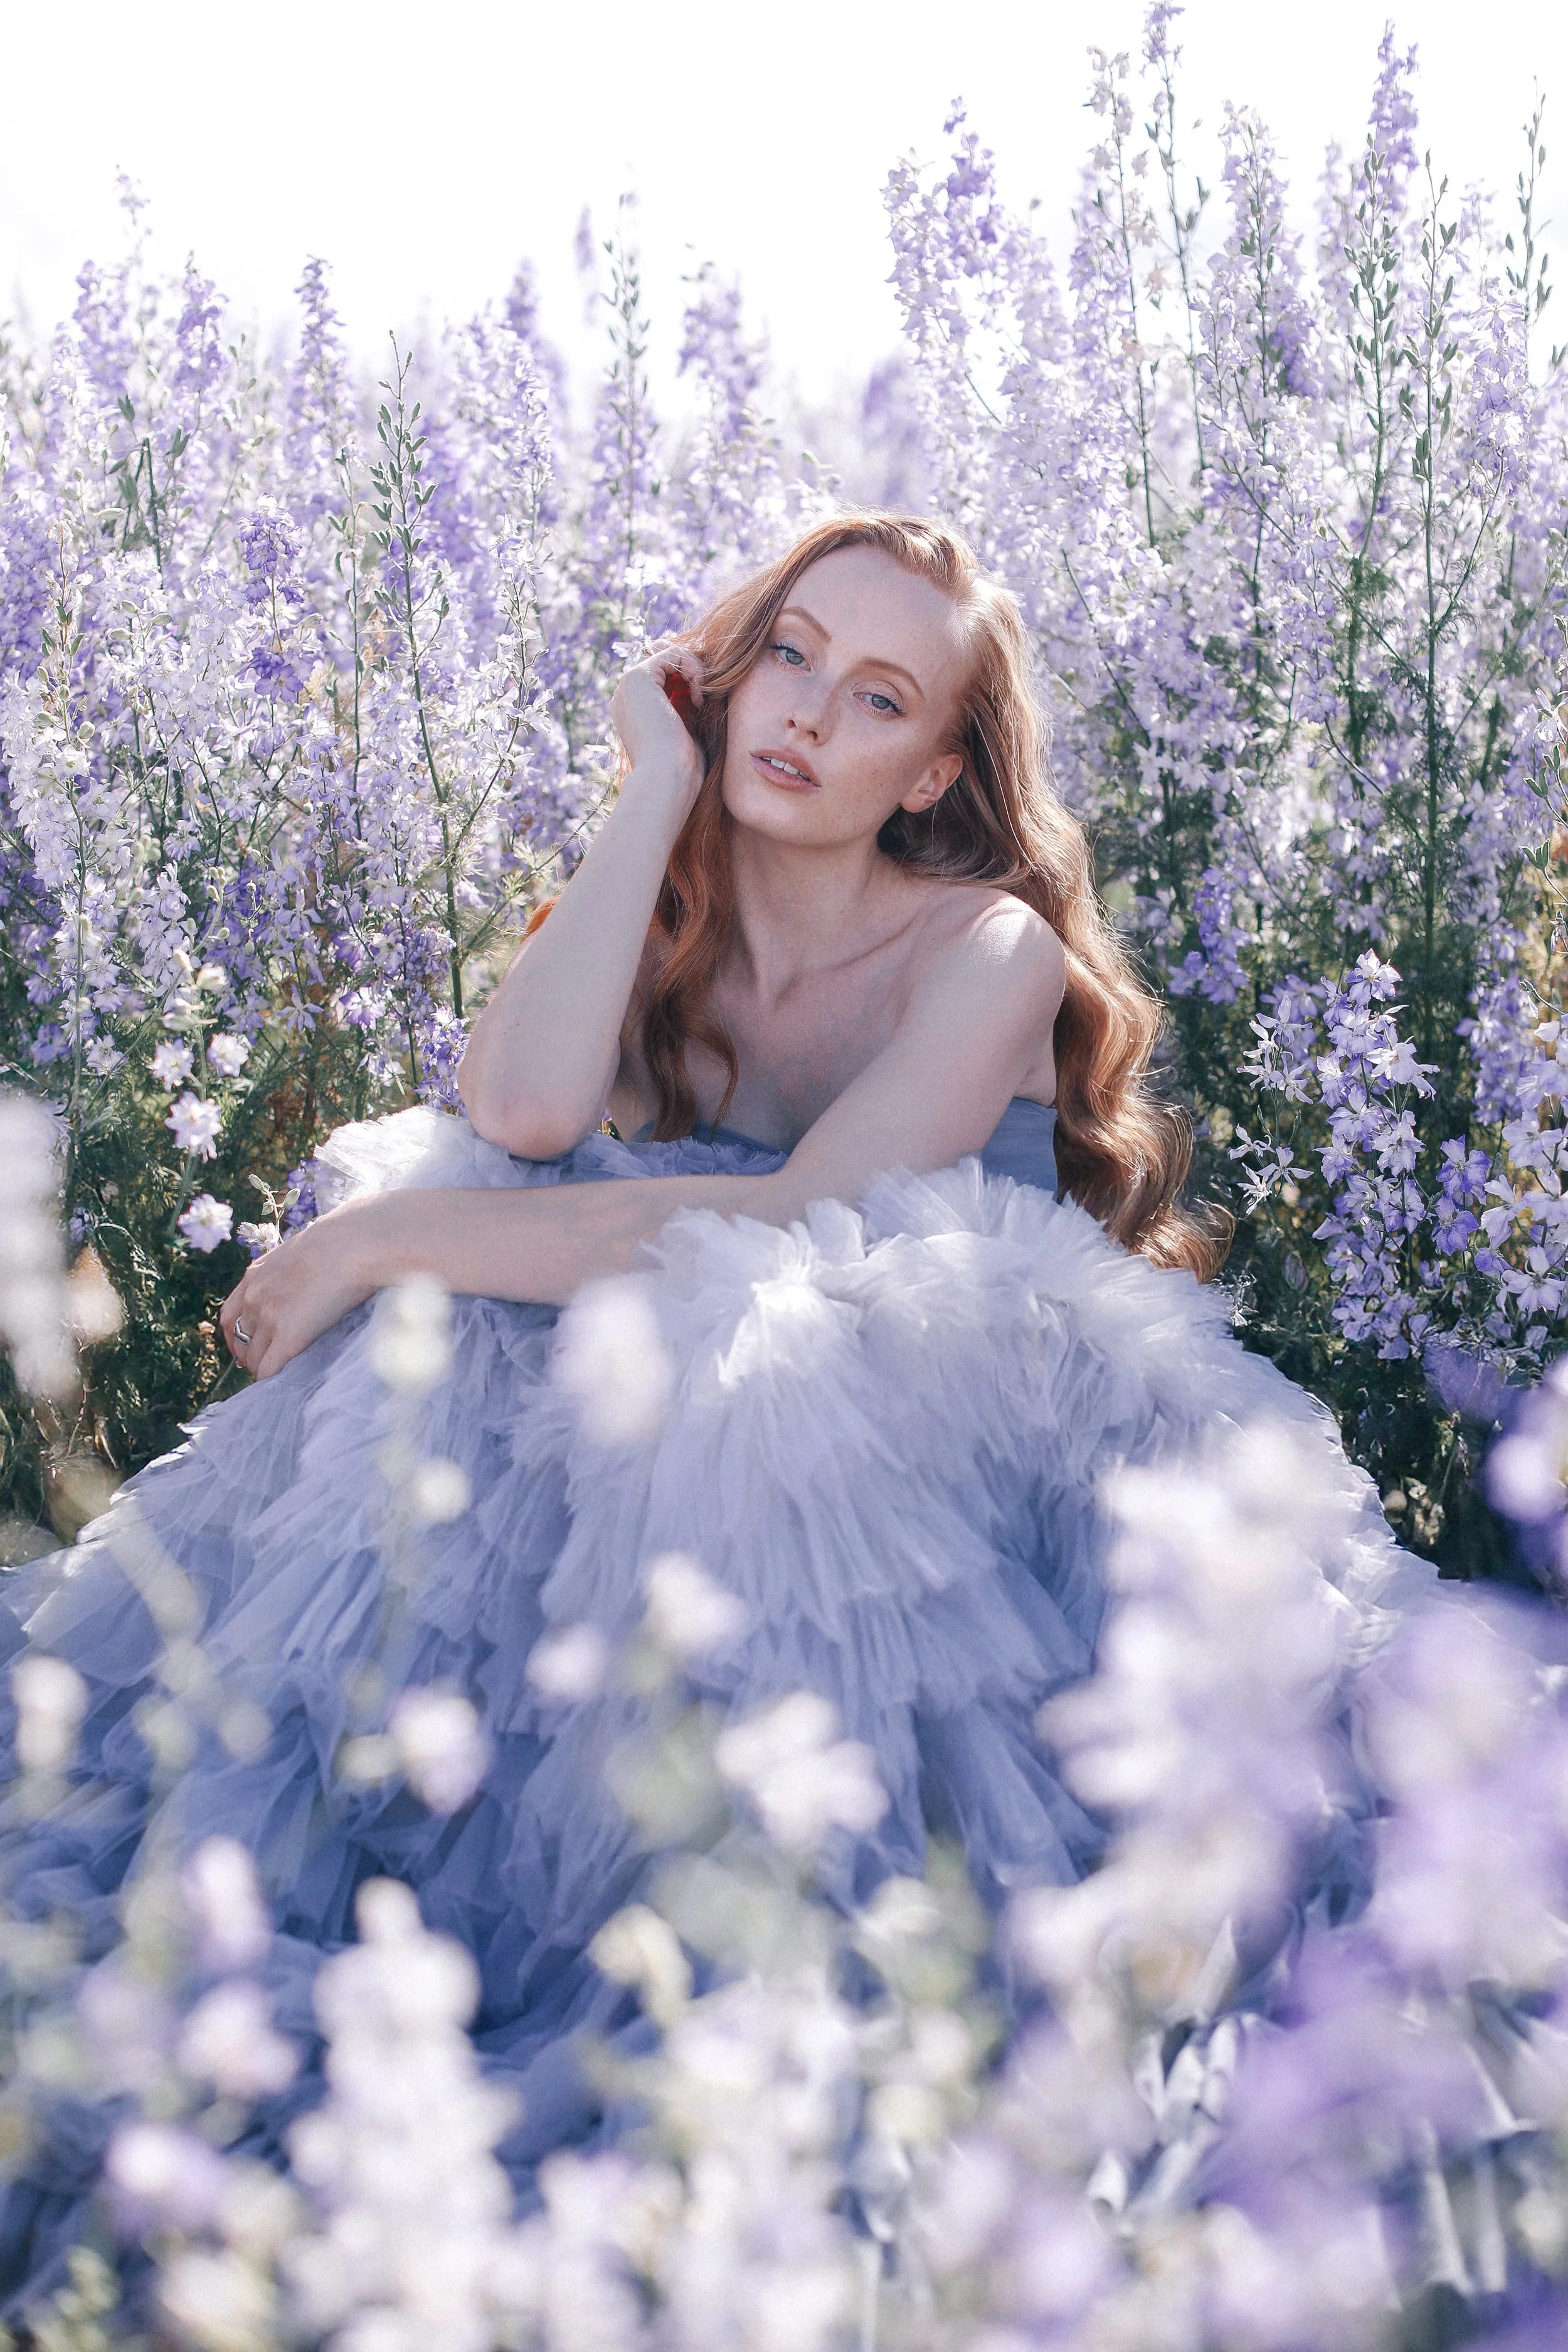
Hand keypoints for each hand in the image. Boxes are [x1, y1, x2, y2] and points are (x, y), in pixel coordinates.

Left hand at [220, 1198, 386, 1379]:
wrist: (352, 1245)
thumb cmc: (340, 1244)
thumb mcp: (299, 1253)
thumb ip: (288, 1273)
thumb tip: (300, 1283)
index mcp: (254, 1276)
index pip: (230, 1316)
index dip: (236, 1335)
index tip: (248, 1345)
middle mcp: (254, 1298)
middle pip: (239, 1340)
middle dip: (249, 1355)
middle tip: (265, 1365)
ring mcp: (268, 1318)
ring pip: (253, 1358)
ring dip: (261, 1369)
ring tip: (278, 1376)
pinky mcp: (289, 1336)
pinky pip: (269, 1368)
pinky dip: (273, 1379)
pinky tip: (284, 1383)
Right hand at [609, 644, 705, 809]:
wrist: (667, 780)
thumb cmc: (681, 767)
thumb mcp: (686, 728)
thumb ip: (685, 702)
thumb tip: (700, 679)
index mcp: (633, 709)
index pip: (662, 676)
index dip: (687, 681)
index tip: (702, 705)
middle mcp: (626, 695)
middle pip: (664, 661)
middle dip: (690, 673)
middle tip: (704, 699)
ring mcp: (628, 685)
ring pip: (669, 654)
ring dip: (694, 671)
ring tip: (702, 699)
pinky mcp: (637, 677)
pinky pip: (672, 653)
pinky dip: (693, 669)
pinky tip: (698, 696)